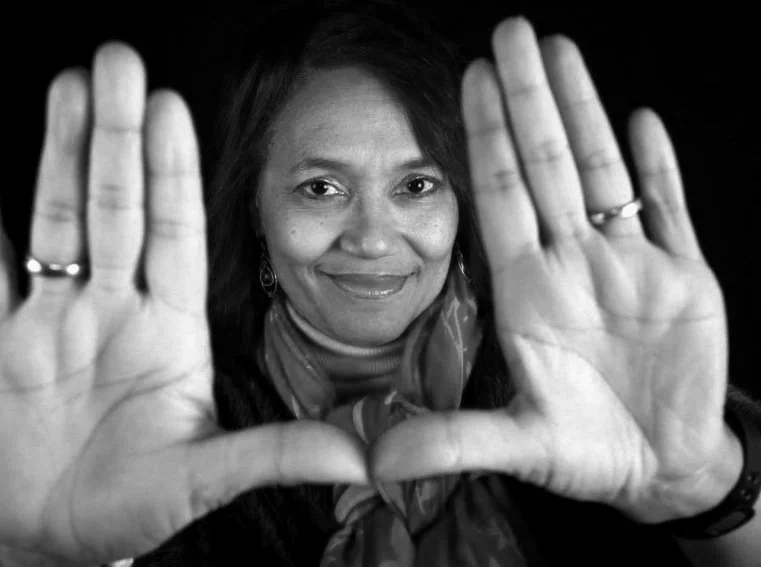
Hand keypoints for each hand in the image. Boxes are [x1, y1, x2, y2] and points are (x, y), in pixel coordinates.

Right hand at [0, 44, 366, 565]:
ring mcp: (56, 319)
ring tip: (69, 87)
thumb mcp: (207, 480)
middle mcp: (115, 311)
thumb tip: (358, 460)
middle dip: (115, 138)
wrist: (56, 538)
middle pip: (116, 208)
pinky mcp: (3, 342)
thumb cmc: (135, 509)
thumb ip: (274, 457)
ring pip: (59, 220)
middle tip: (118, 62)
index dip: (171, 173)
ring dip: (60, 154)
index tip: (171, 110)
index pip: (174, 235)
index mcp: (170, 333)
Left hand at [371, 18, 738, 523]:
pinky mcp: (686, 278)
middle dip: (529, 100)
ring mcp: (630, 265)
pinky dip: (661, 170)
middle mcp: (573, 265)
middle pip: (547, 166)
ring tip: (565, 51)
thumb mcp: (521, 449)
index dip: (487, 138)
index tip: (470, 78)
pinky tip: (644, 121)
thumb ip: (455, 443)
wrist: (661, 468)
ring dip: (586, 112)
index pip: (502, 197)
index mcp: (529, 293)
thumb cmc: (587, 454)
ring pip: (604, 173)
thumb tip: (379, 464)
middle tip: (512, 30)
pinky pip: (671, 211)